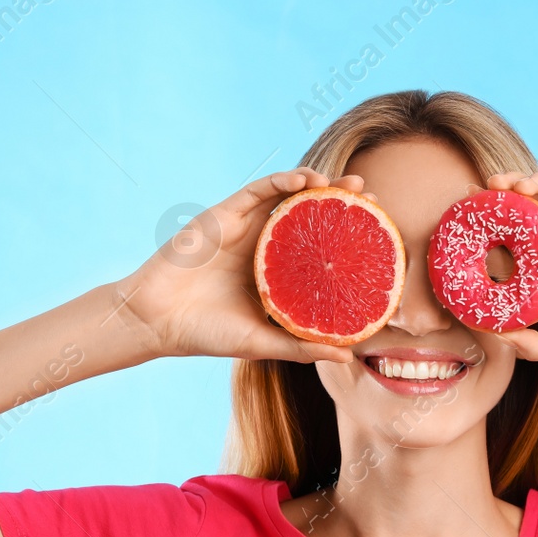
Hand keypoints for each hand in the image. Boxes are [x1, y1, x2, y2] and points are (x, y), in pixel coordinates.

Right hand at [109, 169, 360, 364]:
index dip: (349, 237)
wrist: (157, 319)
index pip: (320, 247)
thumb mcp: (263, 343)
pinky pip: (260, 189)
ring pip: (289, 196)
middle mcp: (265, 245)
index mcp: (276, 272)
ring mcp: (247, 227)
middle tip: (372, 197)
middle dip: (343, 203)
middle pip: (311, 215)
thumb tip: (349, 357)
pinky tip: (306, 180)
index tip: (380, 234)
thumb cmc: (207, 333)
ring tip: (349, 184)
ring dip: (320, 184)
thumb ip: (302, 346)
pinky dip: (283, 180)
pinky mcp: (226, 213)